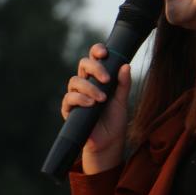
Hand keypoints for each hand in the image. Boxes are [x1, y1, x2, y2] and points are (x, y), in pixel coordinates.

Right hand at [60, 43, 131, 173]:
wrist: (109, 142)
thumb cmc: (114, 120)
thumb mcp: (122, 100)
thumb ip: (124, 84)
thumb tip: (126, 65)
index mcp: (98, 77)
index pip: (94, 58)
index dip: (97, 51)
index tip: (104, 52)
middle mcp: (85, 83)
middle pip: (83, 64)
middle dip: (95, 67)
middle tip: (106, 79)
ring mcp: (76, 95)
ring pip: (75, 80)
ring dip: (89, 87)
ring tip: (102, 99)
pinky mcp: (69, 109)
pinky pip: (69, 98)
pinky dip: (80, 99)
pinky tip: (91, 104)